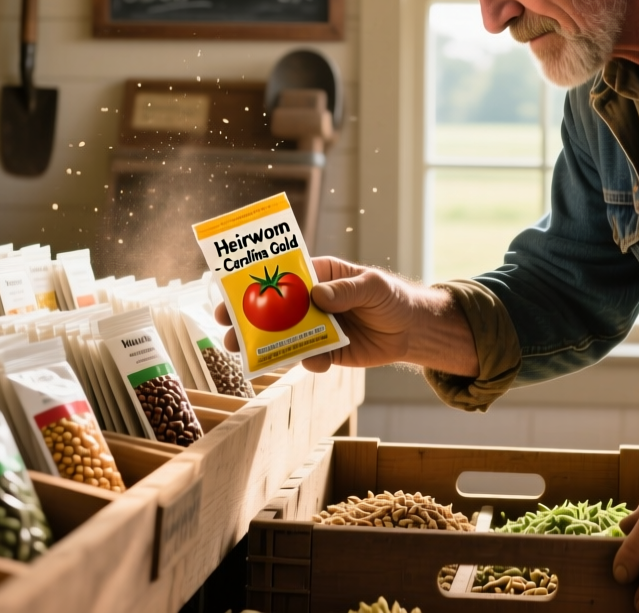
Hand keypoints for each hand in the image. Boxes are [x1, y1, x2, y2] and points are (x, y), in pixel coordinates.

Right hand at [214, 256, 478, 375]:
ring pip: (284, 336)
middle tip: (226, 329)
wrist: (412, 331)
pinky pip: (308, 357)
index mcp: (319, 276)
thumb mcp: (372, 286)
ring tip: (245, 353)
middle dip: (247, 319)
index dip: (256, 283)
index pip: (282, 276)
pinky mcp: (328, 352)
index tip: (232, 292)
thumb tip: (317, 295)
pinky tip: (313, 361)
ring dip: (264, 344)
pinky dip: (306, 361)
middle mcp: (312, 302)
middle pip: (273, 309)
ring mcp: (317, 328)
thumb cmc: (392, 297)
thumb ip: (345, 290)